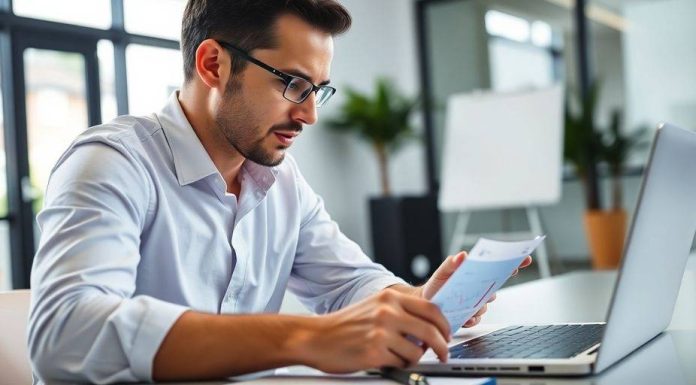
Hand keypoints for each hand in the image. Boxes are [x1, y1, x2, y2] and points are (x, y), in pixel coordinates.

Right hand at [304, 289, 450, 372]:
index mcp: (390, 298)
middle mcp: (387, 311)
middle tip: (443, 354)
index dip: (444, 325)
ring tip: (401, 357)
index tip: (446, 334)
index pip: (431, 309)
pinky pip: (401, 364)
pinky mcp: (374, 352)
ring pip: (417, 351)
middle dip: (442, 346)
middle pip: (431, 330)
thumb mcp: (374, 307)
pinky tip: (387, 360)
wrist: (316, 337)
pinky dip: (399, 365)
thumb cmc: (345, 325)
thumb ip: (400, 311)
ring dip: (415, 358)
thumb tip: (430, 325)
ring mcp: (381, 332)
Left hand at [420, 252, 533, 327]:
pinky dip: (471, 318)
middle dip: (491, 291)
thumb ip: (451, 263)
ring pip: (485, 306)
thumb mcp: (442, 272)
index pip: (499, 269)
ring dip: (478, 306)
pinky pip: (477, 319)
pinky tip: (464, 316)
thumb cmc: (437, 284)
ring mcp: (477, 303)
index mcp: (476, 275)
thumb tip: (463, 255)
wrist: (426, 302)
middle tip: (485, 293)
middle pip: (494, 289)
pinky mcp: (471, 317)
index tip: (525, 258)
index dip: (514, 263)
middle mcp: (480, 289)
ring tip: (465, 305)